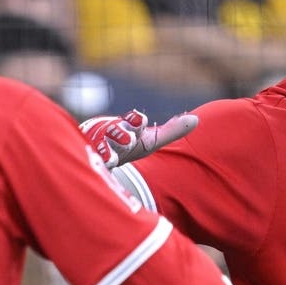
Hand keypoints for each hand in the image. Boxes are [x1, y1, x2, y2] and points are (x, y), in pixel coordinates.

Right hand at [79, 109, 197, 168]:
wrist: (99, 157)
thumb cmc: (127, 146)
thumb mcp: (150, 140)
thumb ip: (172, 130)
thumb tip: (196, 119)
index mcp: (129, 128)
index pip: (135, 121)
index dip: (137, 121)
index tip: (140, 122)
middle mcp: (112, 134)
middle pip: (117, 130)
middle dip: (123, 135)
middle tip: (129, 141)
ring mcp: (98, 145)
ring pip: (103, 143)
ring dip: (108, 149)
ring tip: (113, 157)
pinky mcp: (89, 157)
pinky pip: (91, 157)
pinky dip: (98, 160)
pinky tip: (103, 165)